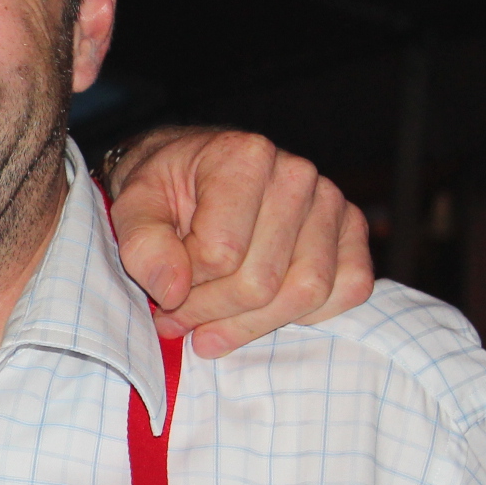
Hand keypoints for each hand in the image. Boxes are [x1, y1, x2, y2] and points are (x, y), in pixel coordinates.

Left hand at [104, 127, 372, 356]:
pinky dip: (309, 315)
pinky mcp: (352, 230)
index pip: (220, 254)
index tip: (163, 295)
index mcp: (244, 157)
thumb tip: (173, 292)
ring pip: (305, 293)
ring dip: (252, 325)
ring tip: (211, 327)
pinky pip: (349, 289)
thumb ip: (142, 245)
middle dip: (211, 314)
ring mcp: (331, 202)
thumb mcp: (134, 206)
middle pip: (261, 281)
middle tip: (180, 321)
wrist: (194, 171)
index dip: (185, 290)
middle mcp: (297, 174)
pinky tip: (265, 311)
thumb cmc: (165, 190)